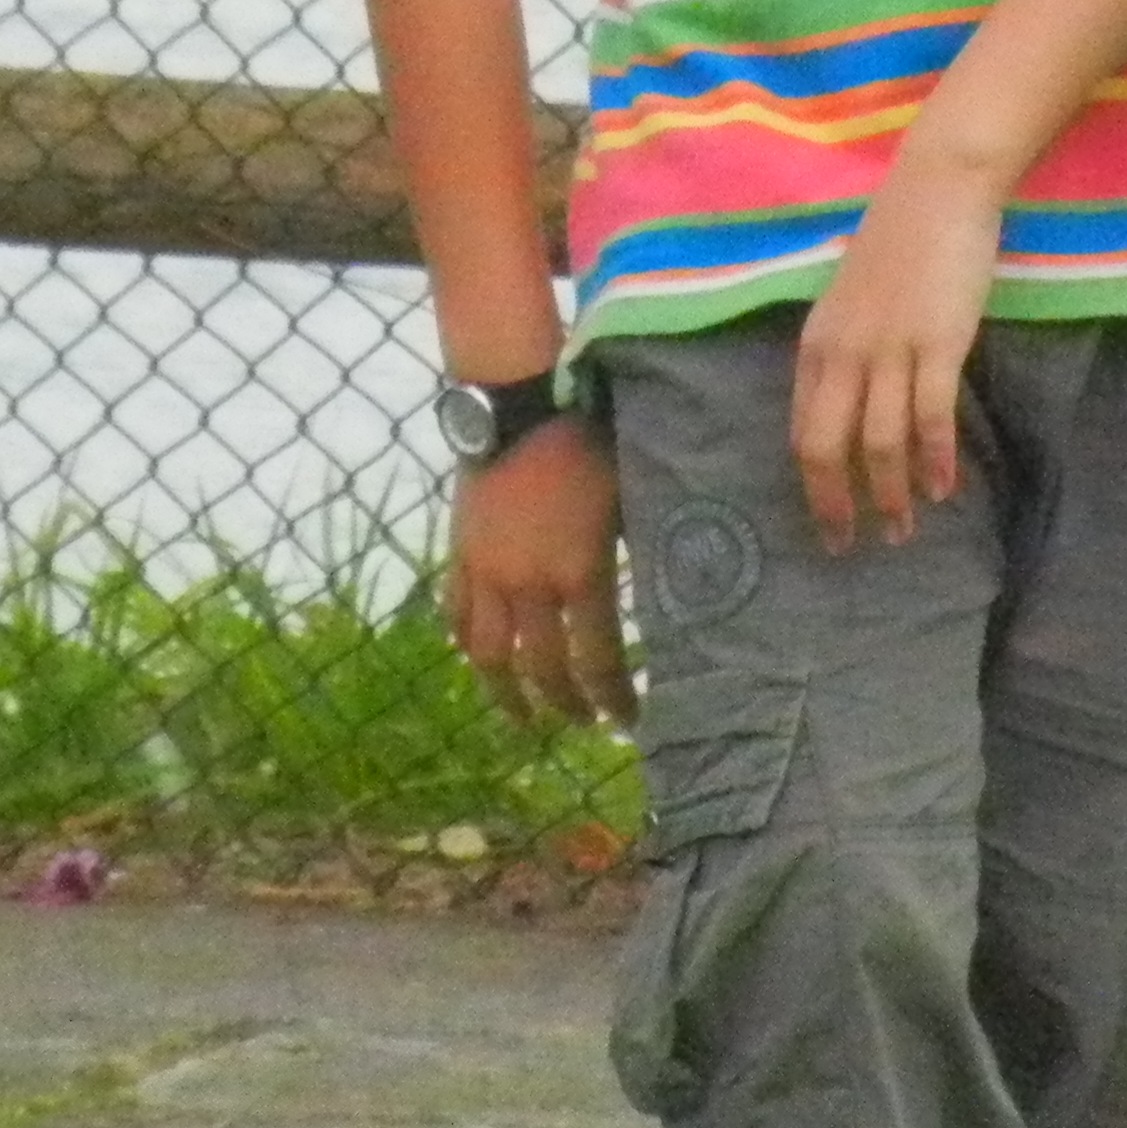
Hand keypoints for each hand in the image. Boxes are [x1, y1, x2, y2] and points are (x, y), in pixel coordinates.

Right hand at [446, 416, 634, 727]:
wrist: (518, 403)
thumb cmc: (587, 443)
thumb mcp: (627, 499)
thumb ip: (637, 554)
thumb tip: (670, 597)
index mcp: (580, 575)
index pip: (599, 660)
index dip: (614, 699)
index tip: (629, 723)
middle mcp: (529, 586)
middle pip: (543, 669)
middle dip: (566, 705)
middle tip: (583, 724)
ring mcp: (486, 574)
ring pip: (488, 655)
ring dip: (506, 694)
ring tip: (522, 718)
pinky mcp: (459, 554)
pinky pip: (456, 614)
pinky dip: (467, 644)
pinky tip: (479, 659)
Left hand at [789, 169, 1004, 552]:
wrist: (937, 189)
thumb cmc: (899, 240)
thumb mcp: (851, 300)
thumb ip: (846, 348)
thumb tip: (852, 401)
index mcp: (816, 344)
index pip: (801, 429)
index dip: (812, 483)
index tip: (826, 520)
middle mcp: (842, 353)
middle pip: (827, 447)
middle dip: (837, 504)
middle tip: (850, 545)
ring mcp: (888, 350)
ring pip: (880, 443)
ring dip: (891, 495)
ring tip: (902, 531)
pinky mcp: (936, 345)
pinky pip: (930, 418)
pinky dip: (935, 461)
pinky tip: (942, 489)